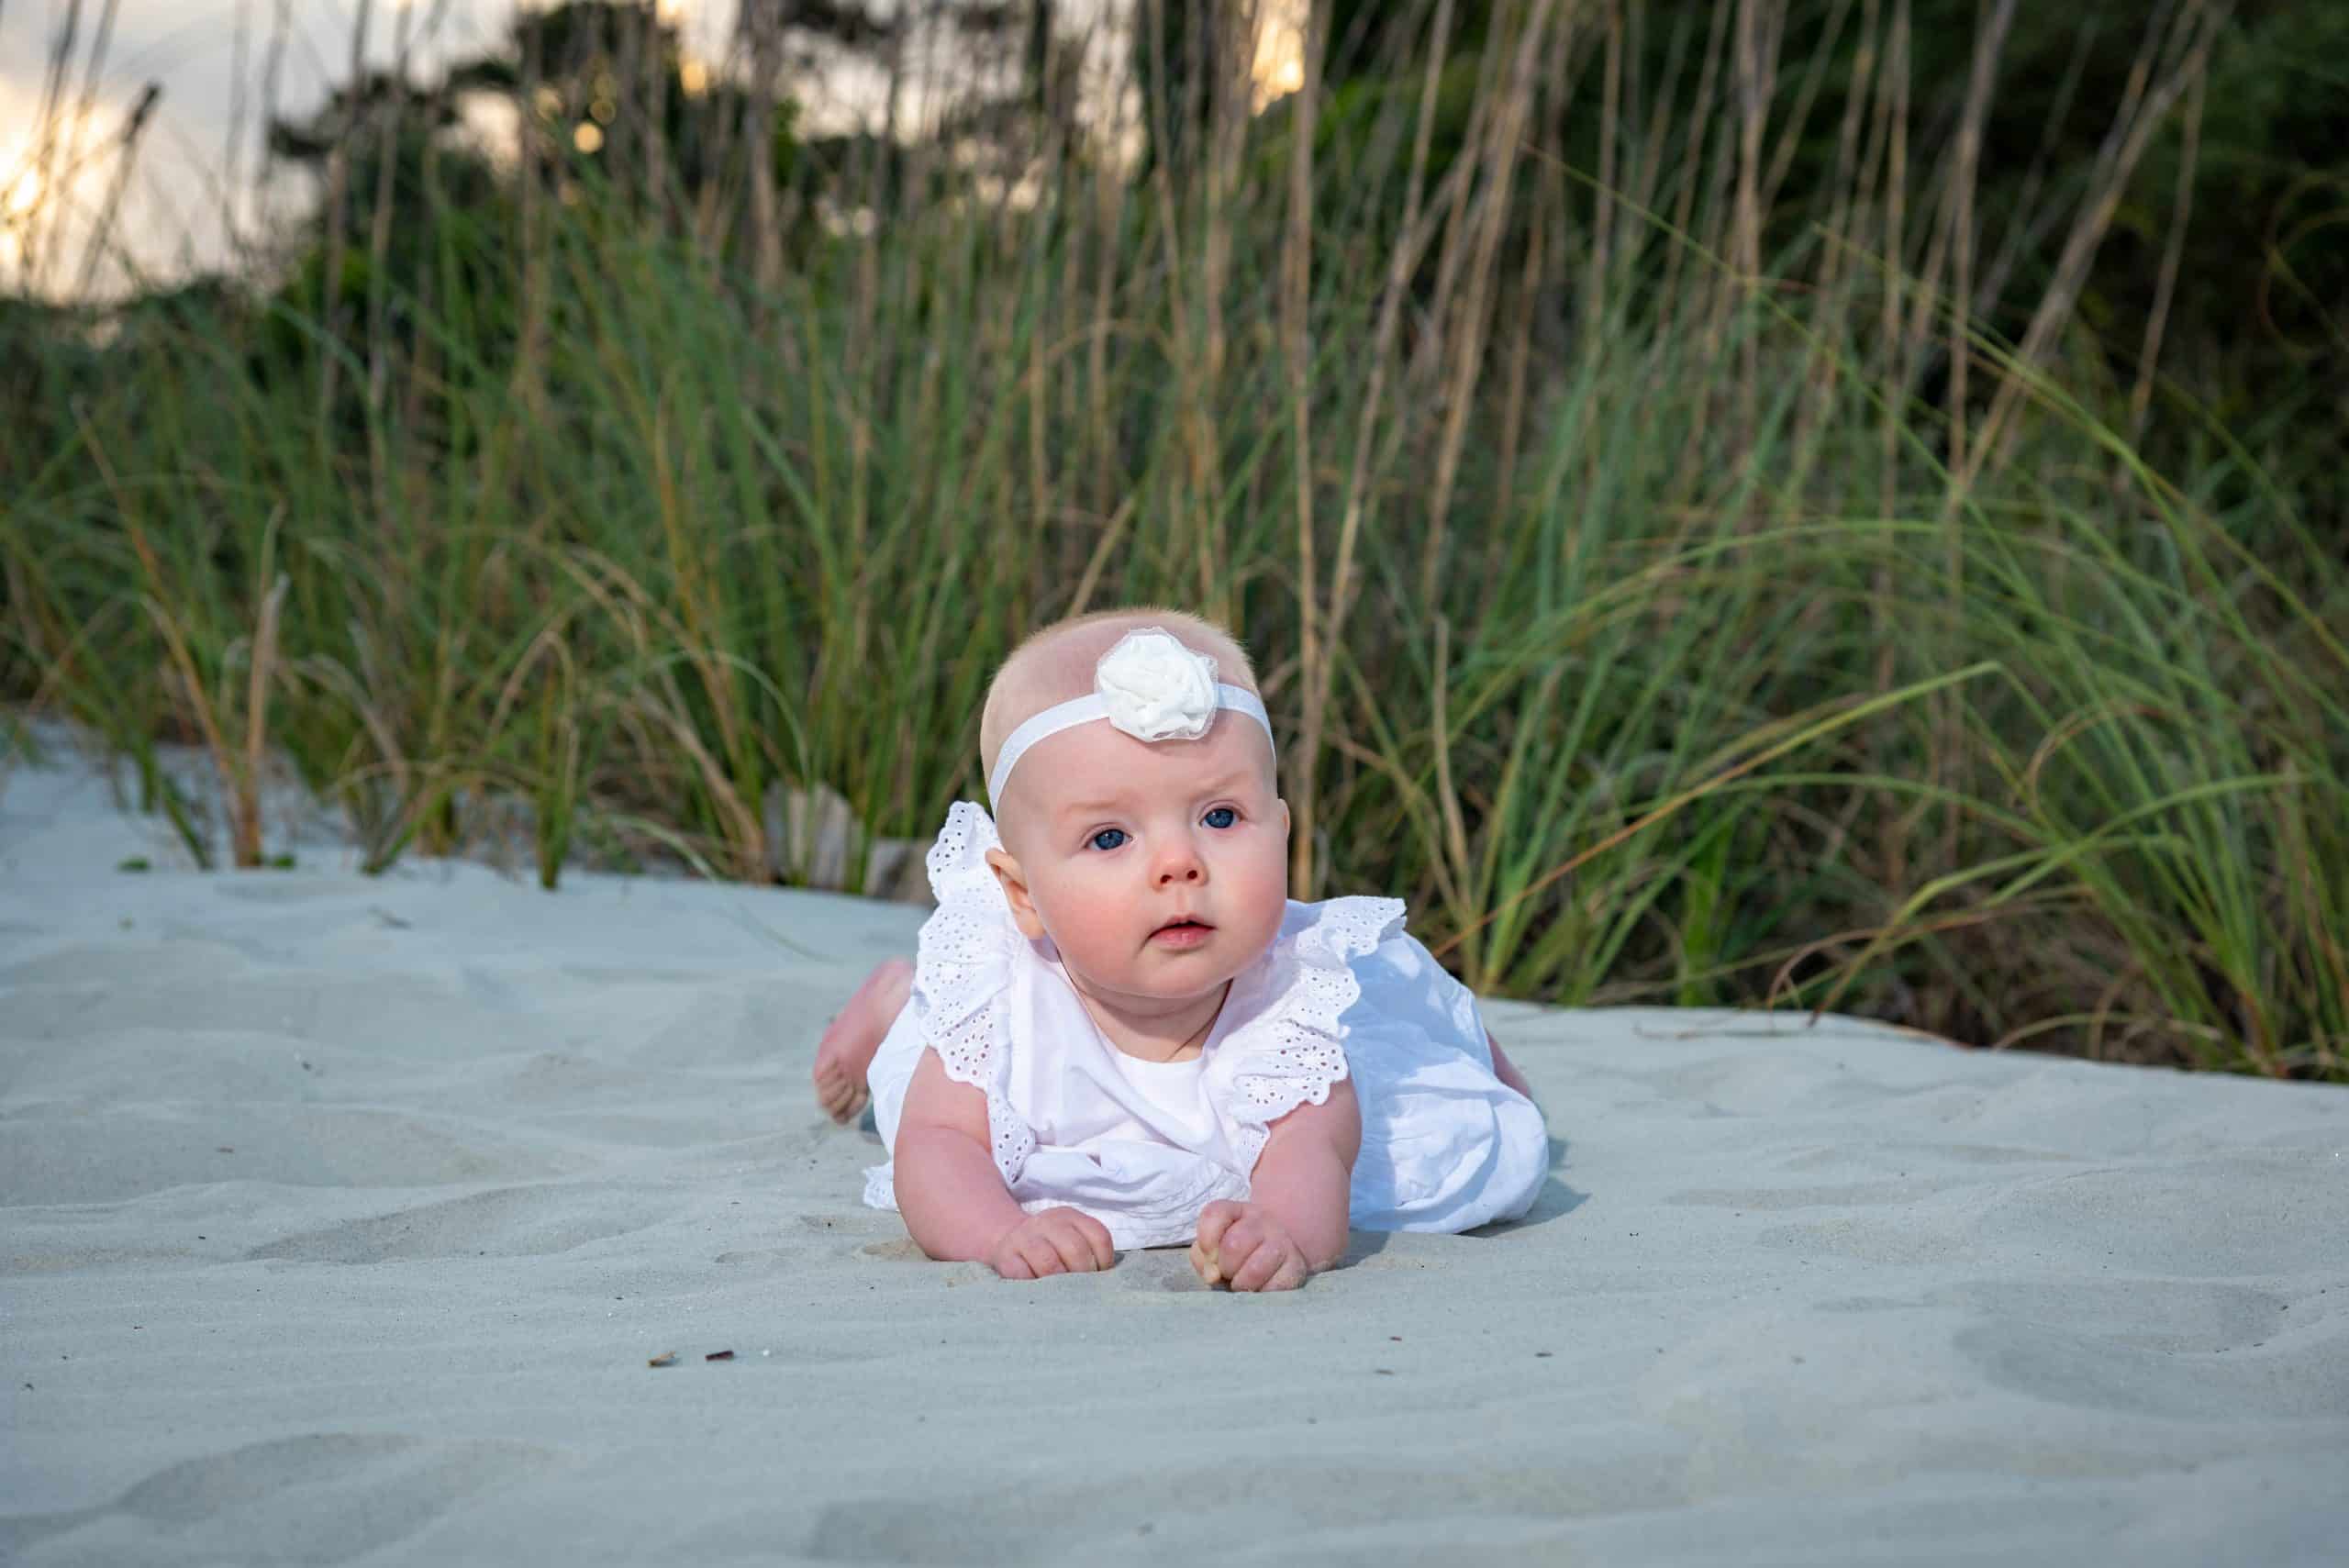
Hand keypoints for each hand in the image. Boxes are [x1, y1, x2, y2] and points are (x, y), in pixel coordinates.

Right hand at [985, 1207, 1115, 1279]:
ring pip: (1049, 1263)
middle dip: (1083, 1276)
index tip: (1100, 1277)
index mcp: (1070, 1216)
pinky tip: (1041, 1292)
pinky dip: (1035, 1287)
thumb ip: (1089, 1252)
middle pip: (1075, 1249)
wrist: (1007, 1239)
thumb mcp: (1070, 1238)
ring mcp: (1024, 1238)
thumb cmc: (1050, 1247)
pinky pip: (1023, 1276)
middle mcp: (1047, 1222)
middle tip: (1083, 1291)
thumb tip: (1108, 1282)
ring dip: (1060, 1284)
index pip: (1098, 1236)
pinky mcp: (1005, 1257)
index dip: (1104, 1261)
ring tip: (1063, 1295)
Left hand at [1189, 1200, 1309, 1291]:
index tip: (1211, 1258)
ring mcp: (1282, 1241)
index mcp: (1237, 1211)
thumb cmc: (1238, 1256)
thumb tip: (1213, 1276)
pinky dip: (1261, 1294)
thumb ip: (1203, 1258)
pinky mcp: (1296, 1266)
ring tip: (1243, 1284)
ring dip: (1242, 1284)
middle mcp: (1262, 1220)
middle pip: (1233, 1245)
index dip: (1206, 1241)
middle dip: (1225, 1268)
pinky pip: (1274, 1287)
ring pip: (1254, 1269)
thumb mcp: (1215, 1250)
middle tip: (1229, 1274)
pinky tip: (1261, 1289)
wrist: (1279, 1257)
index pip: (1214, 1214)